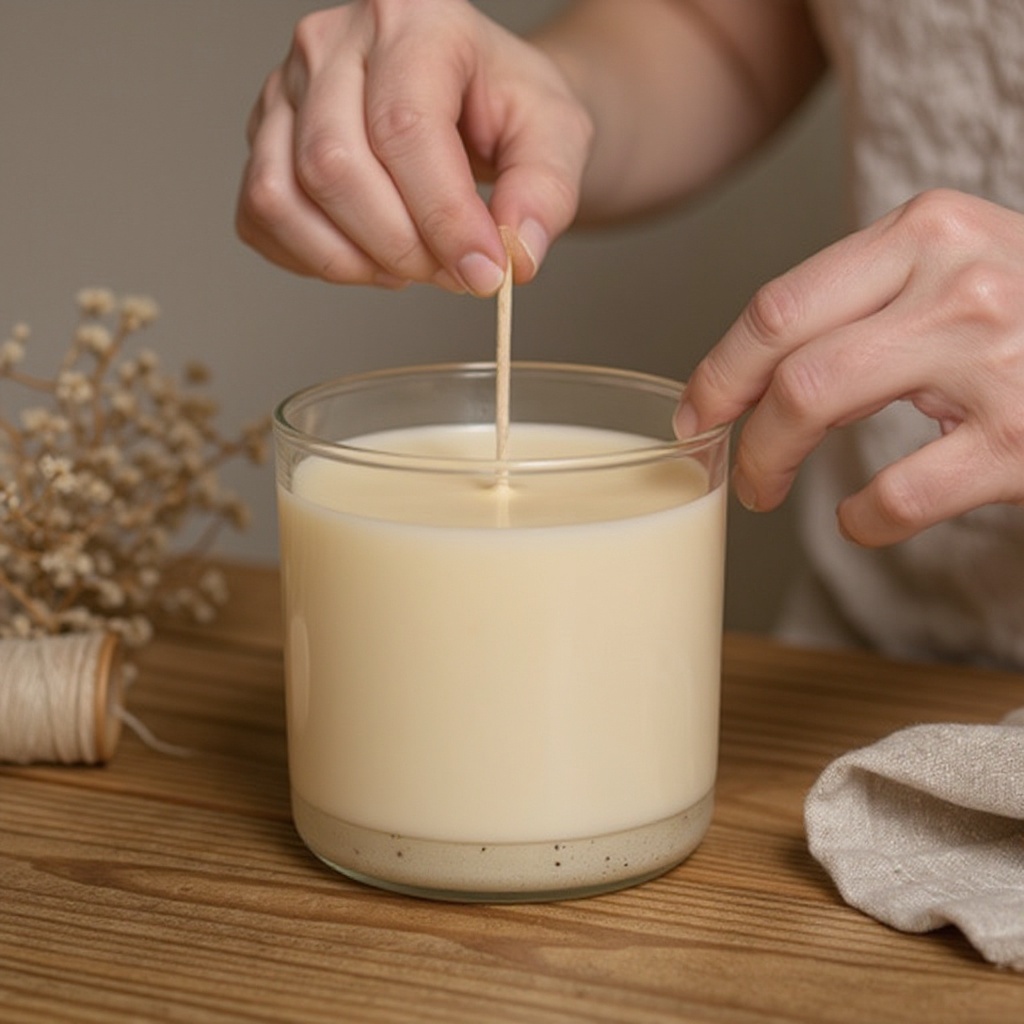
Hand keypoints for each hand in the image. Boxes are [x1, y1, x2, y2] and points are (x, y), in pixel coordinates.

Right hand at [235, 0, 591, 294]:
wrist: (473, 99)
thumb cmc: (506, 109)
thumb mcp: (556, 136)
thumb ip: (546, 191)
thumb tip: (516, 256)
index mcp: (413, 18)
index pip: (404, 128)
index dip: (443, 218)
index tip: (483, 273)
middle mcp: (333, 42)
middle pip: (333, 167)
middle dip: (399, 247)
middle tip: (450, 273)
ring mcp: (285, 89)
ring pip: (282, 197)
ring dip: (352, 260)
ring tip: (410, 265)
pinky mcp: (264, 138)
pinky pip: (261, 218)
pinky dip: (314, 259)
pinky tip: (368, 255)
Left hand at [674, 189, 1023, 546]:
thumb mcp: (959, 269)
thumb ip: (870, 296)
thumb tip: (759, 365)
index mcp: (928, 232)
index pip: (781, 303)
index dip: (720, 366)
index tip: (697, 408)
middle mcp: (958, 279)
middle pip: (787, 354)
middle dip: (736, 419)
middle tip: (728, 460)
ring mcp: (994, 357)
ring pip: (817, 400)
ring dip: (772, 459)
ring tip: (767, 488)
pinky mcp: (1022, 440)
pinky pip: (897, 492)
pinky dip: (862, 519)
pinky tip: (865, 518)